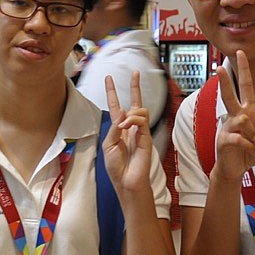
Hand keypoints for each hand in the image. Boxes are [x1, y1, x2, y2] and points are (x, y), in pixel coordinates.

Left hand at [101, 71, 153, 193]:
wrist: (127, 182)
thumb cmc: (116, 167)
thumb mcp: (108, 145)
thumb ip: (114, 127)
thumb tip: (123, 110)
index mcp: (119, 129)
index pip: (117, 106)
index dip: (112, 92)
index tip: (109, 78)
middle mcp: (131, 128)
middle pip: (135, 102)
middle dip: (135, 86)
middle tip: (135, 72)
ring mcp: (140, 132)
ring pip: (140, 110)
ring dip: (130, 114)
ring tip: (122, 125)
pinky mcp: (147, 137)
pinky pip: (142, 120)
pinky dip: (133, 120)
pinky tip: (126, 126)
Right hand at [214, 51, 254, 181]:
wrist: (234, 169)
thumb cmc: (249, 153)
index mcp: (248, 112)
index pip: (246, 87)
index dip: (244, 70)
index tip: (241, 53)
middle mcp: (236, 117)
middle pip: (230, 95)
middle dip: (225, 81)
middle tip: (219, 67)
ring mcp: (228, 128)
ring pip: (242, 121)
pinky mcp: (224, 140)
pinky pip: (240, 139)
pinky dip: (249, 146)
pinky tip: (250, 151)